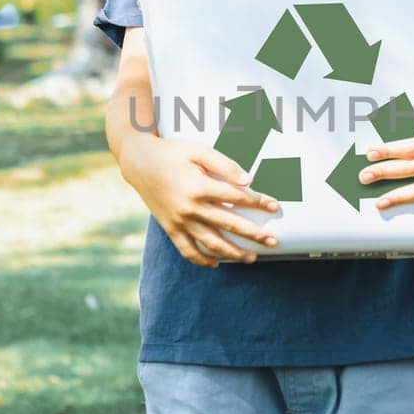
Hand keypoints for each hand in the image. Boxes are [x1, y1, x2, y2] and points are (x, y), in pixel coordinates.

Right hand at [118, 135, 280, 266]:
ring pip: (210, 243)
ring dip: (233, 253)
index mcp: (200, 186)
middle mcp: (190, 207)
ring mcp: (179, 221)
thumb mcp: (199, 151)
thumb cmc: (173, 153)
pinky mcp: (170, 228)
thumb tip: (248, 181)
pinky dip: (201, 260)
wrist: (139, 163)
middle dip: (253, 234)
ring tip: (252, 258)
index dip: (258, 202)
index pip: (237, 197)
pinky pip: (187, 250)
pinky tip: (216, 263)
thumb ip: (225, 165)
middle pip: (229, 224)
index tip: (275, 206)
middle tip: (273, 242)